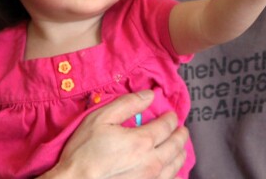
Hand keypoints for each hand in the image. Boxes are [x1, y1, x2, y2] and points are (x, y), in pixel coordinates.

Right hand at [42, 91, 187, 178]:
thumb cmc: (83, 152)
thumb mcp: (100, 119)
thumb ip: (127, 104)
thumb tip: (149, 95)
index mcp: (143, 141)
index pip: (167, 126)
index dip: (171, 118)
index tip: (171, 115)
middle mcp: (152, 162)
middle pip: (176, 146)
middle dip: (181, 135)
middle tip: (182, 130)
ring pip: (175, 166)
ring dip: (180, 154)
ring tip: (180, 149)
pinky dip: (173, 173)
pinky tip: (170, 170)